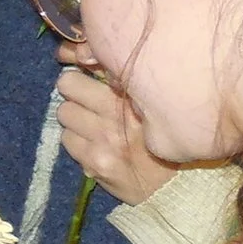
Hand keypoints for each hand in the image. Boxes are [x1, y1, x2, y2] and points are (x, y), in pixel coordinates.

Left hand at [55, 44, 173, 203]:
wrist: (178, 187)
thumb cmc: (164, 139)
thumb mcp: (152, 104)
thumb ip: (124, 81)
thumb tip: (87, 56)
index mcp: (135, 93)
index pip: (92, 61)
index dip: (83, 64)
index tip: (86, 70)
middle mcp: (119, 113)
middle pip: (68, 84)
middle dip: (74, 91)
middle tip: (87, 101)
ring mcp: (105, 139)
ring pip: (64, 113)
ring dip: (75, 118)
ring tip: (94, 126)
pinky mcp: (94, 161)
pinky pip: (67, 140)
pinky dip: (77, 142)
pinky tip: (95, 145)